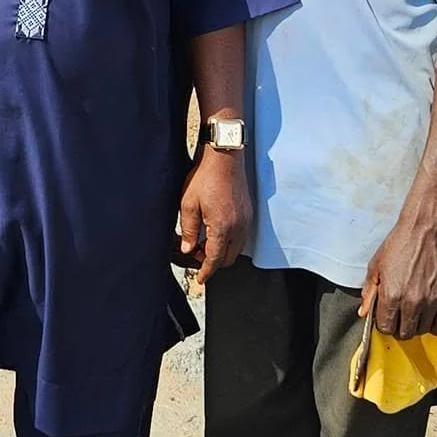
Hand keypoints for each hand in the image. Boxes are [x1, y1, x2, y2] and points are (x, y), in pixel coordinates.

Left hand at [174, 150, 250, 284]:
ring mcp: (246, 219)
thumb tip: (187, 248)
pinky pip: (241, 236)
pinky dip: (229, 241)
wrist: (224, 157)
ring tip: (203, 243)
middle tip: (196, 256)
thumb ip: (188, 230)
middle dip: (213, 262)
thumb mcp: (188, 204)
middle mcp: (239, 227)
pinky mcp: (248, 212)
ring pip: (237, 248)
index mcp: (222, 227)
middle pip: (229, 258)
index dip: (206, 271)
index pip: (215, 259)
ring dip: (222, 251)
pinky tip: (215, 231)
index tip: (201, 279)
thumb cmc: (205, 177)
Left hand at [361, 217, 436, 340]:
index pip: (385, 327)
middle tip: (398, 315)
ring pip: (422, 331)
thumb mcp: (376, 266)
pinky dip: (435, 325)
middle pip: (404, 333)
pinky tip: (428, 316)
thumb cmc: (399, 244)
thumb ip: (369, 292)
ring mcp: (431, 301)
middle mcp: (412, 302)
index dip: (383, 323)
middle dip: (398, 326)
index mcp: (391, 295)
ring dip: (416, 325)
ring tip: (412, 313)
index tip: (385, 315)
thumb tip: (364, 313)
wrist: (424, 230)